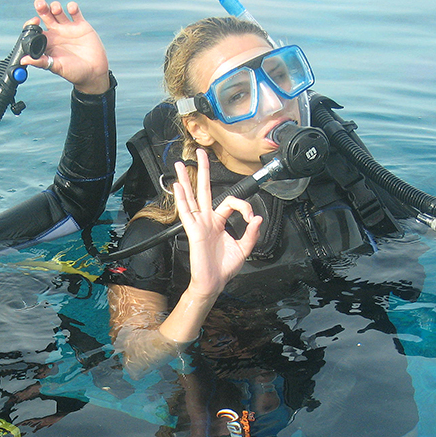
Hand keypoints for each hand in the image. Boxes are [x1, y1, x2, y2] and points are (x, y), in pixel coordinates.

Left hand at [21, 0, 109, 94]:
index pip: (36, 29)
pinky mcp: (81, 26)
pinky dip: (72, 7)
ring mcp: (69, 28)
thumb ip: (41, 62)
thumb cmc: (74, 73)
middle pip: (46, 16)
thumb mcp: (56, 67)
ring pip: (59, 12)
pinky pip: (75, 12)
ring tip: (56, 9)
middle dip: (42, 8)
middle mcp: (57, 34)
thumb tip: (23, 60)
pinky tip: (71, 9)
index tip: (35, 21)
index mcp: (48, 43)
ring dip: (55, 7)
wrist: (94, 72)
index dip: (33, 23)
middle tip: (40, 4)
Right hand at [176, 149, 261, 297]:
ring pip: (191, 197)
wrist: (213, 283)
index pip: (230, 202)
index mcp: (218, 223)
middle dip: (202, 171)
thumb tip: (258, 218)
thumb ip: (251, 233)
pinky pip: (187, 212)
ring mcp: (199, 224)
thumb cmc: (224, 268)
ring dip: (185, 180)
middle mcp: (207, 220)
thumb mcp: (244, 248)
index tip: (251, 218)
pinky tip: (177, 186)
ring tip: (179, 165)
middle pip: (203, 190)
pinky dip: (181, 199)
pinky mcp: (193, 231)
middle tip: (199, 153)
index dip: (244, 207)